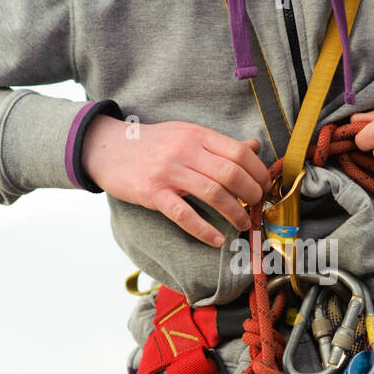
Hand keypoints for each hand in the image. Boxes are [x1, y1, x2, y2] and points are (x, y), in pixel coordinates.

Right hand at [80, 115, 271, 246]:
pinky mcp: (153, 193)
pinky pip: (184, 214)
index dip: (258, 172)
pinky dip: (204, 230)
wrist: (107, 148)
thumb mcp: (187, 134)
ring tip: (243, 223)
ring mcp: (168, 172)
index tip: (265, 187)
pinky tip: (216, 239)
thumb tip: (254, 147)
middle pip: (231, 173)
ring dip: (234, 213)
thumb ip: (219, 143)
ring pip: (213, 193)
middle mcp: (185, 151)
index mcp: (197, 135)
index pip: (239, 152)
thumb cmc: (152, 144)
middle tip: (257, 206)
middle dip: (251, 194)